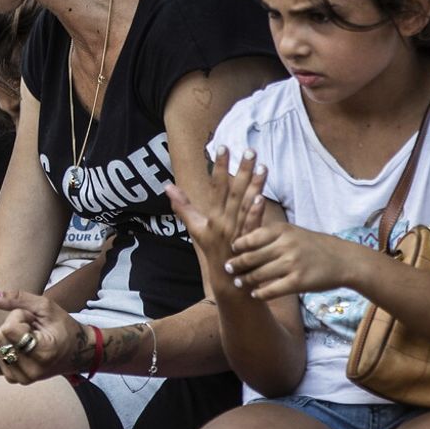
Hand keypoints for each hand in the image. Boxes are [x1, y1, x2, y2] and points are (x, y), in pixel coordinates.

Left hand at [0, 290, 94, 384]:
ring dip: (10, 336)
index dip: (19, 317)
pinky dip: (7, 346)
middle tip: (33, 329)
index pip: (8, 329)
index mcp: (43, 353)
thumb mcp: (44, 306)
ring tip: (30, 338)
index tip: (35, 321)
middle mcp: (32, 370)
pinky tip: (23, 347)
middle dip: (13, 326)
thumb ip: (16, 298)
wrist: (76, 352)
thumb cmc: (62, 326)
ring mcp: (22, 378)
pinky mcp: (15, 379)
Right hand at [165, 147, 267, 294]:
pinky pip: (251, 225)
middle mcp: (222, 222)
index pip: (215, 186)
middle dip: (240, 169)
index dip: (219, 166)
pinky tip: (262, 197)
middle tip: (249, 149)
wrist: (227, 282)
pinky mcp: (248, 242)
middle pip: (232, 191)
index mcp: (211, 216)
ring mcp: (236, 232)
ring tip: (262, 166)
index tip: (222, 146)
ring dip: (253, 185)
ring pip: (245, 204)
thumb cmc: (213, 252)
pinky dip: (255, 212)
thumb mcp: (195, 229)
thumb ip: (183, 206)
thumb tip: (167, 186)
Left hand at [224, 222, 364, 301]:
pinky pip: (272, 290)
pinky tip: (255, 294)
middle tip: (226, 268)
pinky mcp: (298, 281)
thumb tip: (241, 239)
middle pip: (250, 257)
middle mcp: (285, 245)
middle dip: (236, 264)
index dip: (237, 246)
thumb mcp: (293, 232)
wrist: (344, 260)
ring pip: (258, 275)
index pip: (250, 238)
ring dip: (245, 280)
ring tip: (238, 283)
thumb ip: (270, 235)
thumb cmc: (314, 246)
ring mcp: (292, 264)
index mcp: (282, 230)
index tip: (229, 251)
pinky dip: (260, 293)